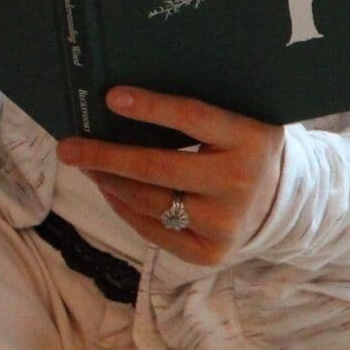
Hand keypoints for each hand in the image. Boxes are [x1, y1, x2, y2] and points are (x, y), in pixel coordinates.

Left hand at [57, 86, 287, 266]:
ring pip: (150, 202)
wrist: (279, 203)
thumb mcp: (238, 122)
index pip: (193, 118)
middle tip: (69, 147)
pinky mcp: (209, 252)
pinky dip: (124, 208)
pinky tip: (109, 190)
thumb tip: (123, 100)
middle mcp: (239, 183)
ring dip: (109, 182)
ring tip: (85, 166)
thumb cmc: (243, 150)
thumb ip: (199, 112)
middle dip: (107, 156)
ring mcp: (224, 223)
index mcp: (250, 140)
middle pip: (159, 167)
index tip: (110, 97)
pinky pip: (152, 230)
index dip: (150, 108)